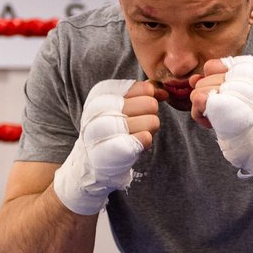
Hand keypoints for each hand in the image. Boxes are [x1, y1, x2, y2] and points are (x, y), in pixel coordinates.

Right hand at [53, 79, 163, 214]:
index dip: (149, 100)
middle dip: (150, 116)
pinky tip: (135, 146)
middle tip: (138, 127)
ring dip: (149, 132)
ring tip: (134, 137)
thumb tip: (163, 91)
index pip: (144, 89)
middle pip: (150, 104)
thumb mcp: (120, 106)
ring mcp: (104, 129)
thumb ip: (142, 94)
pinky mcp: (113, 149)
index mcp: (101, 93)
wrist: (89, 164)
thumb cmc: (110, 132)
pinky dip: (146, 143)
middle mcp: (99, 108)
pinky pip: (145, 139)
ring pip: (152, 121)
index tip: (138, 111)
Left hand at [198, 55, 252, 211]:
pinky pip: (197, 100)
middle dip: (206, 98)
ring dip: (203, 109)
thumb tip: (193, 79)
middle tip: (224, 114)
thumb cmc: (250, 123)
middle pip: (203, 79)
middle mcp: (246, 73)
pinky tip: (213, 124)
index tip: (226, 99)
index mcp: (252, 68)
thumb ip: (213, 82)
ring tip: (221, 119)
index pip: (212, 66)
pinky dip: (199, 115)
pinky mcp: (224, 102)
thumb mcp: (236, 96)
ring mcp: (234, 87)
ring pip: (197, 90)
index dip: (211, 85)